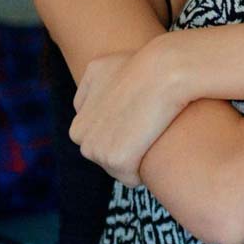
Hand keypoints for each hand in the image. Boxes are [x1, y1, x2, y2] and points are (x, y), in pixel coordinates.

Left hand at [69, 47, 190, 186]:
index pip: (100, 134)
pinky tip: (155, 146)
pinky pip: (131, 178)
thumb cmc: (149, 65)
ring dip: (135, 158)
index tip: (142, 115)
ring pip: (116, 167)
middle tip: (150, 126)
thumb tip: (100, 104)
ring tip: (152, 133)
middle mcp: (78, 131)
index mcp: (78, 108)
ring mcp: (94, 147)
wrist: (165, 69)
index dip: (125, 128)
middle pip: (104, 154)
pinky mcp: (114, 159)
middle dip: (127, 147)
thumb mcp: (107, 66)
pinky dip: (145, 169)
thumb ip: (96, 87)